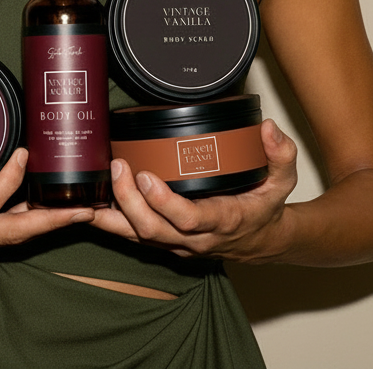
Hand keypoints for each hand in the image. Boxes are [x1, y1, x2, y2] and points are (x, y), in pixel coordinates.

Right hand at [0, 83, 93, 269]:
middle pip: (12, 234)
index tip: (24, 156)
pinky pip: (7, 237)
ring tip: (82, 207)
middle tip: (83, 206)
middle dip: (51, 222)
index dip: (7, 184)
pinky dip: (32, 225)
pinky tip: (53, 209)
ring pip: (15, 239)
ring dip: (49, 225)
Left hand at [92, 119, 298, 262]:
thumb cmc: (266, 209)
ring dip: (112, 217)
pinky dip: (110, 223)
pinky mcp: (164, 241)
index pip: (190, 219)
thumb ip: (281, 154)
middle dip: (129, 201)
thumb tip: (268, 129)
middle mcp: (196, 238)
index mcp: (223, 221)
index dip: (164, 202)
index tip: (145, 176)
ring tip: (90, 191)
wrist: (263, 241)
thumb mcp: (284, 181)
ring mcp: (177, 243)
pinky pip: (132, 236)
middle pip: (154, 229)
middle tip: (118, 166)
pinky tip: (89, 206)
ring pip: (137, 237)